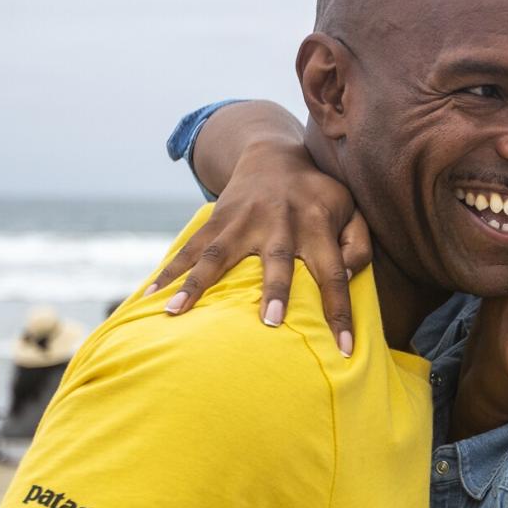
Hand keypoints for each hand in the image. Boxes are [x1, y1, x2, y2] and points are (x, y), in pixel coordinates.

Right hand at [146, 139, 370, 355]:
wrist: (273, 156)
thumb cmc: (319, 197)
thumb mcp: (350, 211)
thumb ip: (358, 245)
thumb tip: (345, 277)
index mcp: (318, 222)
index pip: (335, 273)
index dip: (340, 312)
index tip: (345, 351)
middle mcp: (281, 220)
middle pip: (279, 258)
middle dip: (275, 289)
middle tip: (271, 322)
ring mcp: (244, 220)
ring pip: (219, 254)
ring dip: (197, 284)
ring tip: (174, 313)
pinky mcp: (217, 220)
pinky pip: (190, 247)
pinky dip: (169, 272)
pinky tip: (149, 297)